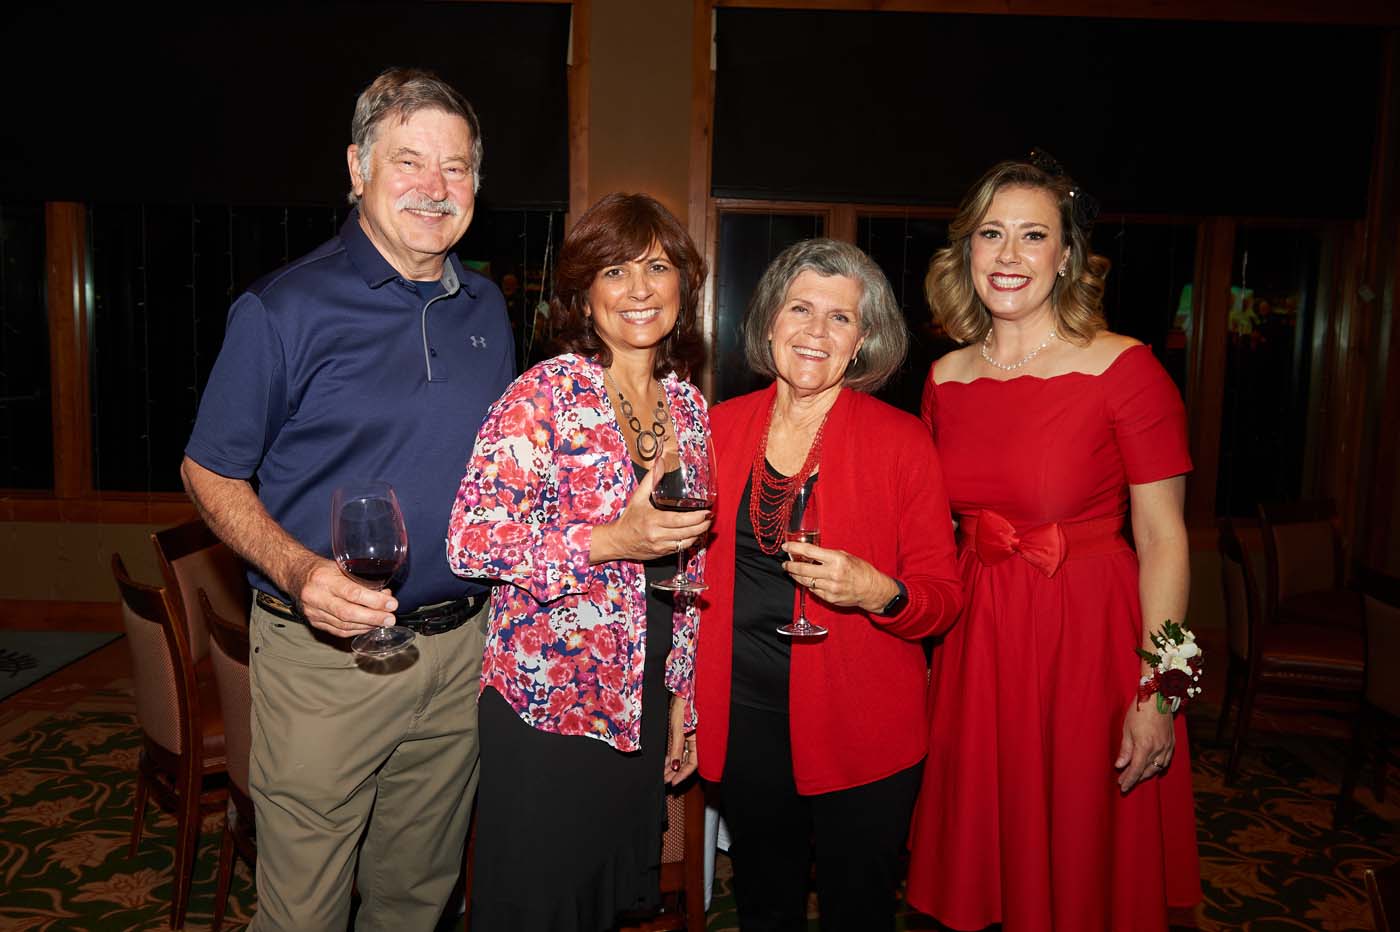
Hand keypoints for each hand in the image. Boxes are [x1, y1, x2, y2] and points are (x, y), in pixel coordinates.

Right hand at [287, 555, 397, 637]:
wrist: (296, 575)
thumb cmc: (322, 569)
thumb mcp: (341, 566)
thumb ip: (362, 580)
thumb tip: (386, 595)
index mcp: (324, 579)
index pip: (353, 593)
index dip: (375, 601)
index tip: (391, 604)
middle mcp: (316, 597)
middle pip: (348, 613)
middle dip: (373, 617)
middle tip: (390, 619)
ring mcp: (313, 612)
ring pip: (344, 625)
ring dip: (367, 625)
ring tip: (383, 623)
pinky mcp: (313, 622)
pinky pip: (338, 631)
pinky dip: (356, 630)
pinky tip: (368, 627)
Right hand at [592, 463, 712, 563]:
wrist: (618, 541)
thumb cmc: (629, 519)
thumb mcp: (637, 498)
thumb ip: (650, 480)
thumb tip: (659, 462)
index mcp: (653, 521)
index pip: (679, 520)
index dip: (695, 518)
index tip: (705, 512)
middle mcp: (658, 535)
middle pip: (687, 532)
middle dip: (702, 525)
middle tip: (710, 517)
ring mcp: (661, 546)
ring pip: (687, 542)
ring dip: (699, 534)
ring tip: (705, 524)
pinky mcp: (663, 553)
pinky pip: (681, 548)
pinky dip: (691, 541)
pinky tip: (695, 533)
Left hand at [664, 693, 696, 784]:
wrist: (681, 690)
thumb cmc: (683, 706)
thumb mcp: (678, 729)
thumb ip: (677, 748)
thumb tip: (676, 766)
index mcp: (698, 740)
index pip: (692, 764)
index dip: (683, 774)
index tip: (673, 783)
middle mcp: (694, 740)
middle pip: (686, 762)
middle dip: (675, 773)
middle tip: (665, 781)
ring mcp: (687, 736)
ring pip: (681, 756)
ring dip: (672, 765)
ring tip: (663, 774)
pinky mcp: (681, 732)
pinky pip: (678, 748)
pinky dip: (672, 756)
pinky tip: (665, 762)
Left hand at [780, 542, 898, 613]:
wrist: (871, 589)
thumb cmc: (860, 570)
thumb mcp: (845, 556)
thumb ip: (827, 555)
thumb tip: (809, 553)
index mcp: (836, 559)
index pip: (809, 552)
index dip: (794, 548)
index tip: (786, 547)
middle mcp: (832, 573)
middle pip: (803, 568)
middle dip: (790, 565)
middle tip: (785, 563)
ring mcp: (830, 587)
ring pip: (805, 581)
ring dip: (796, 575)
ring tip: (792, 571)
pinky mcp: (829, 598)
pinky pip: (813, 590)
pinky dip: (809, 584)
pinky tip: (808, 580)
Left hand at [1115, 698, 1174, 792]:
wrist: (1158, 697)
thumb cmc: (1139, 710)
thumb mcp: (1127, 729)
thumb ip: (1125, 750)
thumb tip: (1120, 766)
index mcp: (1145, 746)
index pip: (1136, 769)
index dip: (1129, 779)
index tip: (1122, 786)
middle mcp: (1158, 749)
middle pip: (1147, 771)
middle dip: (1135, 778)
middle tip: (1124, 782)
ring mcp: (1167, 746)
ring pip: (1157, 768)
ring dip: (1146, 774)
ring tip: (1135, 776)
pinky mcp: (1172, 743)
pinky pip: (1165, 761)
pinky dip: (1156, 767)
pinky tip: (1150, 767)